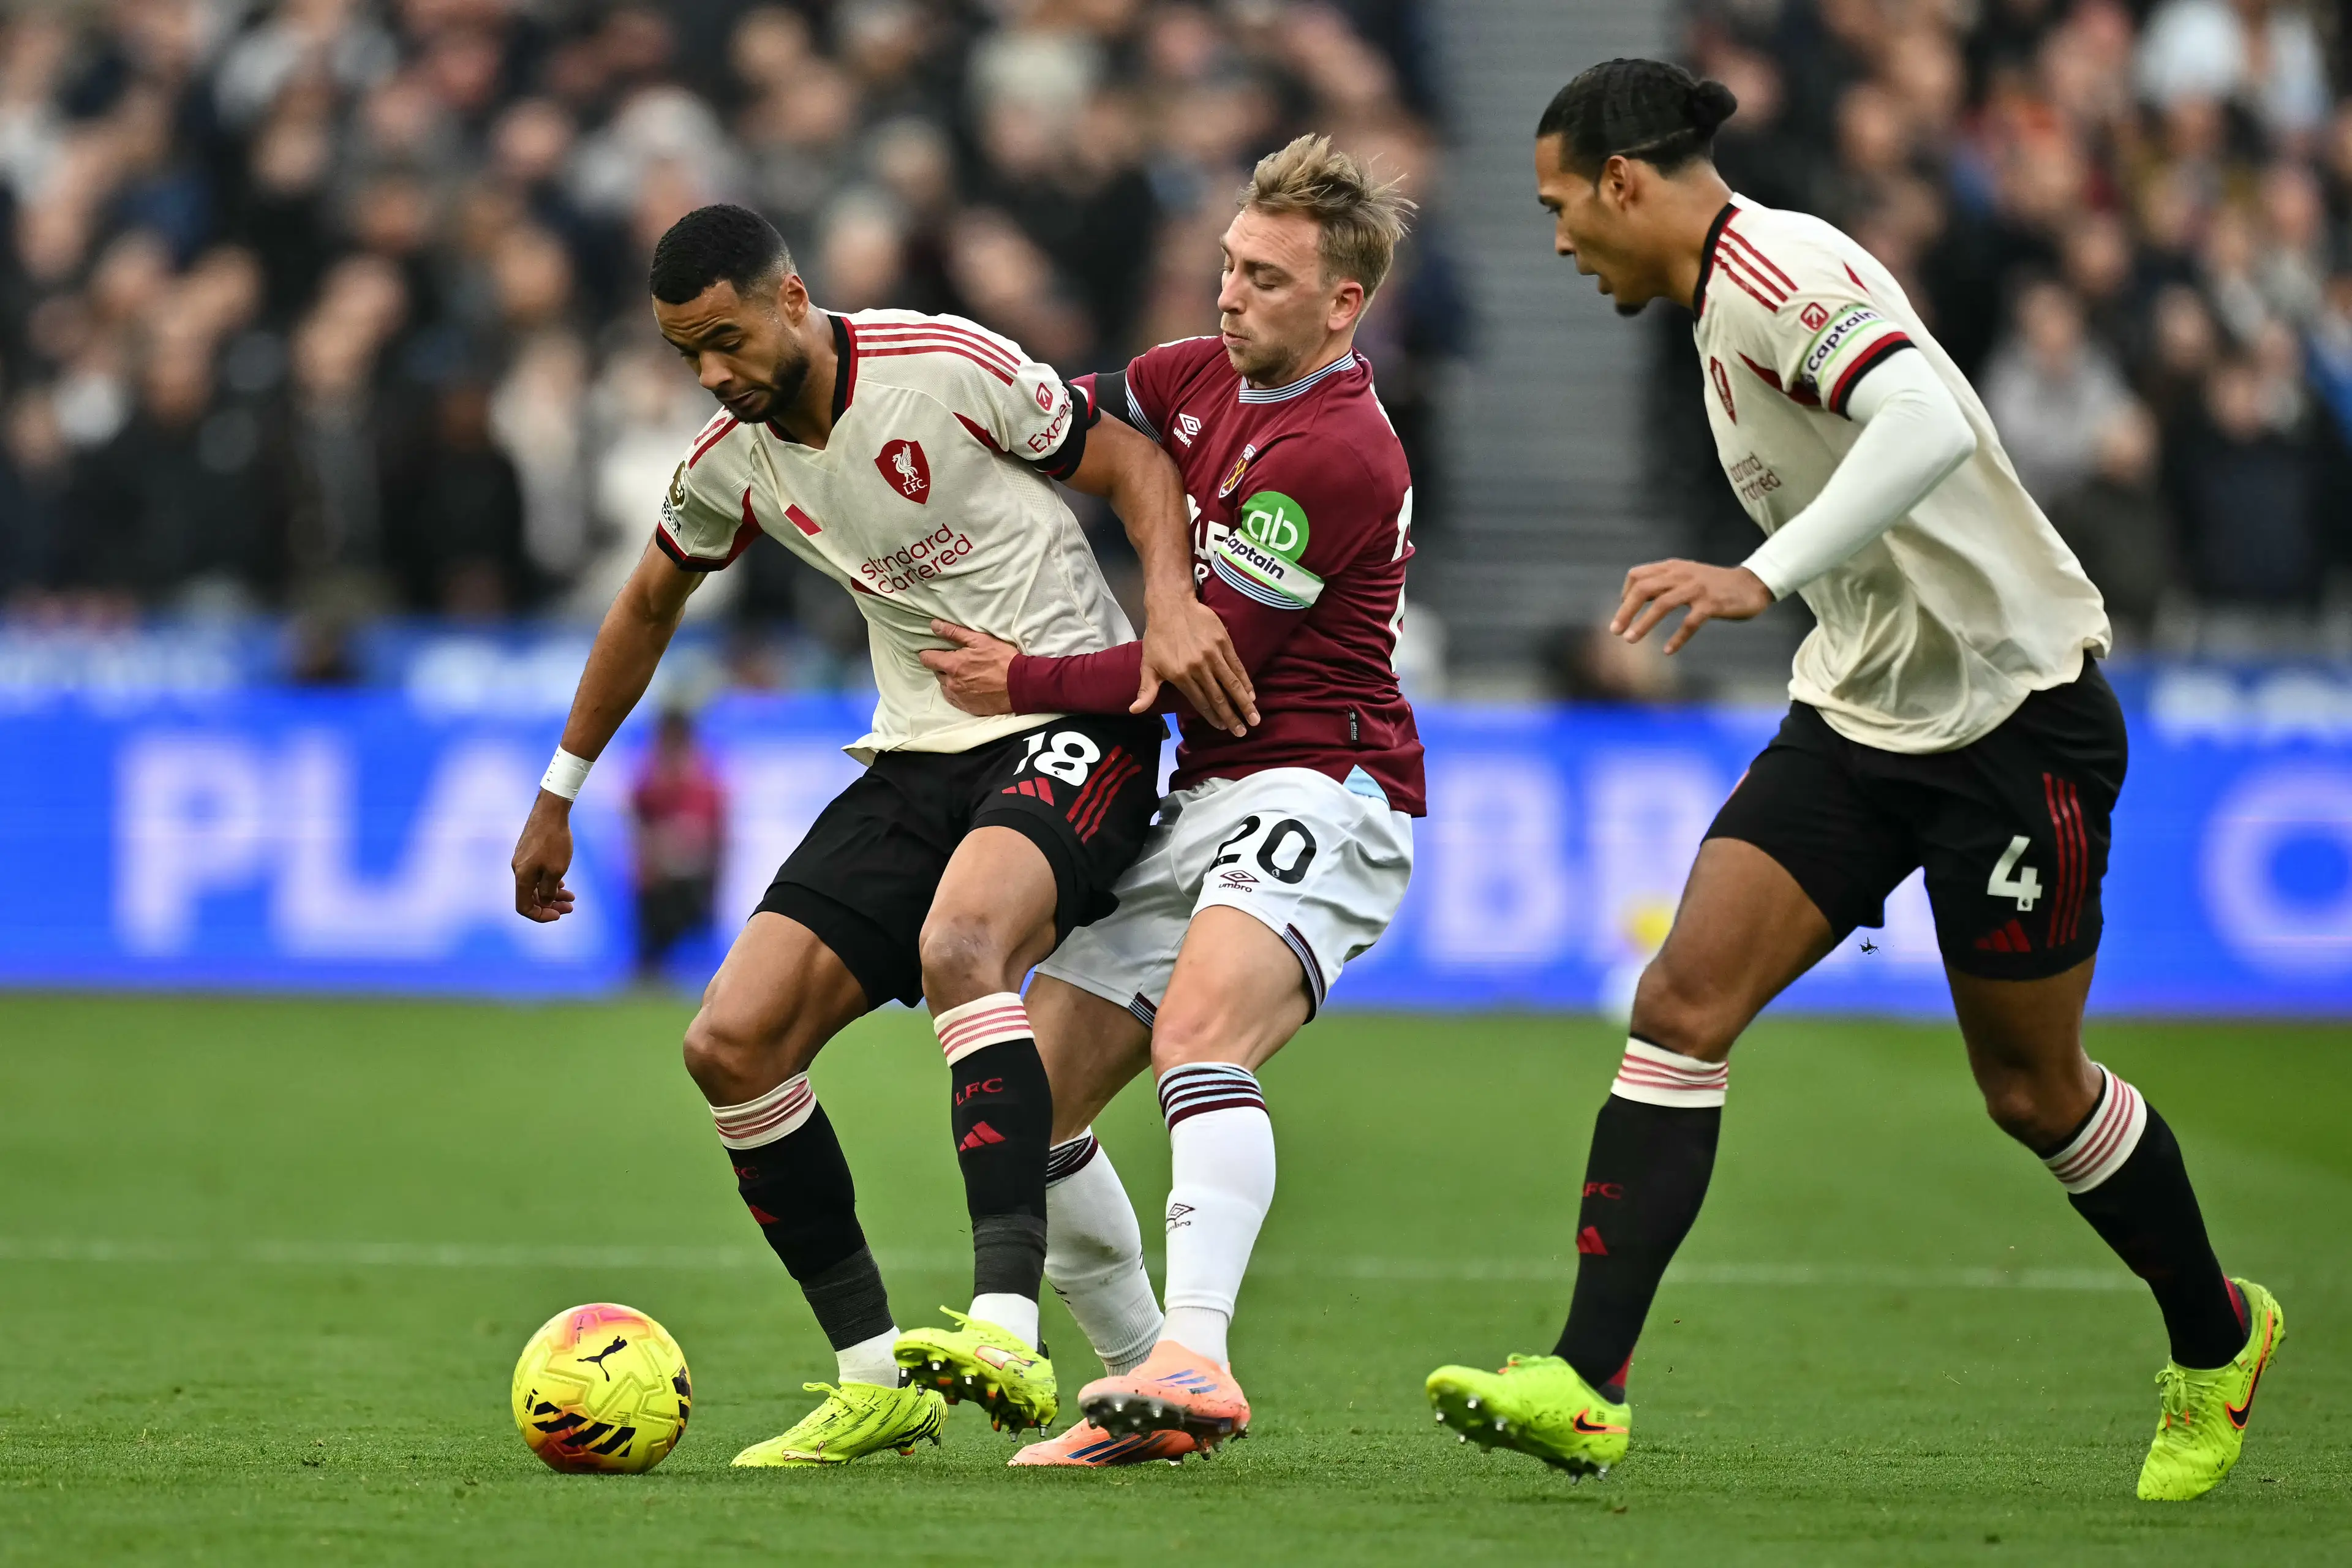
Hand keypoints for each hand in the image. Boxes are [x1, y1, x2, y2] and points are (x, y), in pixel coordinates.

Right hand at [512, 792, 577, 921]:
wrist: (550, 811)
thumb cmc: (555, 841)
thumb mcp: (556, 871)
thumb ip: (549, 890)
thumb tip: (545, 902)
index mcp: (522, 877)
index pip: (524, 907)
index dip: (540, 915)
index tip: (559, 915)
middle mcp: (518, 870)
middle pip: (531, 897)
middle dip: (551, 905)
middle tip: (571, 907)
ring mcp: (522, 860)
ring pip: (536, 884)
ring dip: (552, 893)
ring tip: (572, 896)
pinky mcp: (528, 851)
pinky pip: (536, 873)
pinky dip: (549, 880)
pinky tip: (562, 882)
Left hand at [920, 621, 1016, 714]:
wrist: (1020, 686)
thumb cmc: (1002, 660)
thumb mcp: (980, 640)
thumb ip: (955, 632)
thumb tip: (934, 625)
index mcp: (953, 665)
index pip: (927, 659)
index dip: (929, 653)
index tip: (935, 651)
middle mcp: (951, 683)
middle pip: (937, 673)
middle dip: (944, 666)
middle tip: (958, 661)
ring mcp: (959, 697)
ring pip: (945, 686)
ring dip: (950, 680)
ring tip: (966, 675)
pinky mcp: (968, 707)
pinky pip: (954, 699)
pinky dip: (957, 692)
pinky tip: (969, 687)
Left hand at [1140, 595, 1256, 736]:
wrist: (1171, 606)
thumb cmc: (1157, 638)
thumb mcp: (1148, 665)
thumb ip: (1146, 690)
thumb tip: (1134, 711)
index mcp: (1180, 675)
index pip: (1200, 702)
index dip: (1212, 717)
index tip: (1222, 728)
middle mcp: (1198, 667)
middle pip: (1218, 697)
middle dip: (1231, 717)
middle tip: (1241, 733)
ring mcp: (1212, 654)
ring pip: (1231, 684)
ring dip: (1244, 703)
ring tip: (1254, 719)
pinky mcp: (1223, 642)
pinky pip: (1237, 666)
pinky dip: (1245, 681)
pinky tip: (1252, 694)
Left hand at [1611, 560, 1774, 653]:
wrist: (1751, 584)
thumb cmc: (1715, 584)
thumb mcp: (1687, 575)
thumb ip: (1664, 581)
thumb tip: (1635, 597)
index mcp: (1673, 567)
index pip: (1637, 575)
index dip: (1625, 594)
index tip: (1623, 611)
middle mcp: (1682, 575)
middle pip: (1644, 589)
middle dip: (1625, 611)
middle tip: (1615, 631)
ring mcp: (1697, 589)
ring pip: (1662, 604)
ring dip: (1643, 624)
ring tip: (1630, 640)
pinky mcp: (1712, 604)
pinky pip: (1689, 623)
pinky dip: (1677, 638)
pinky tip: (1668, 650)